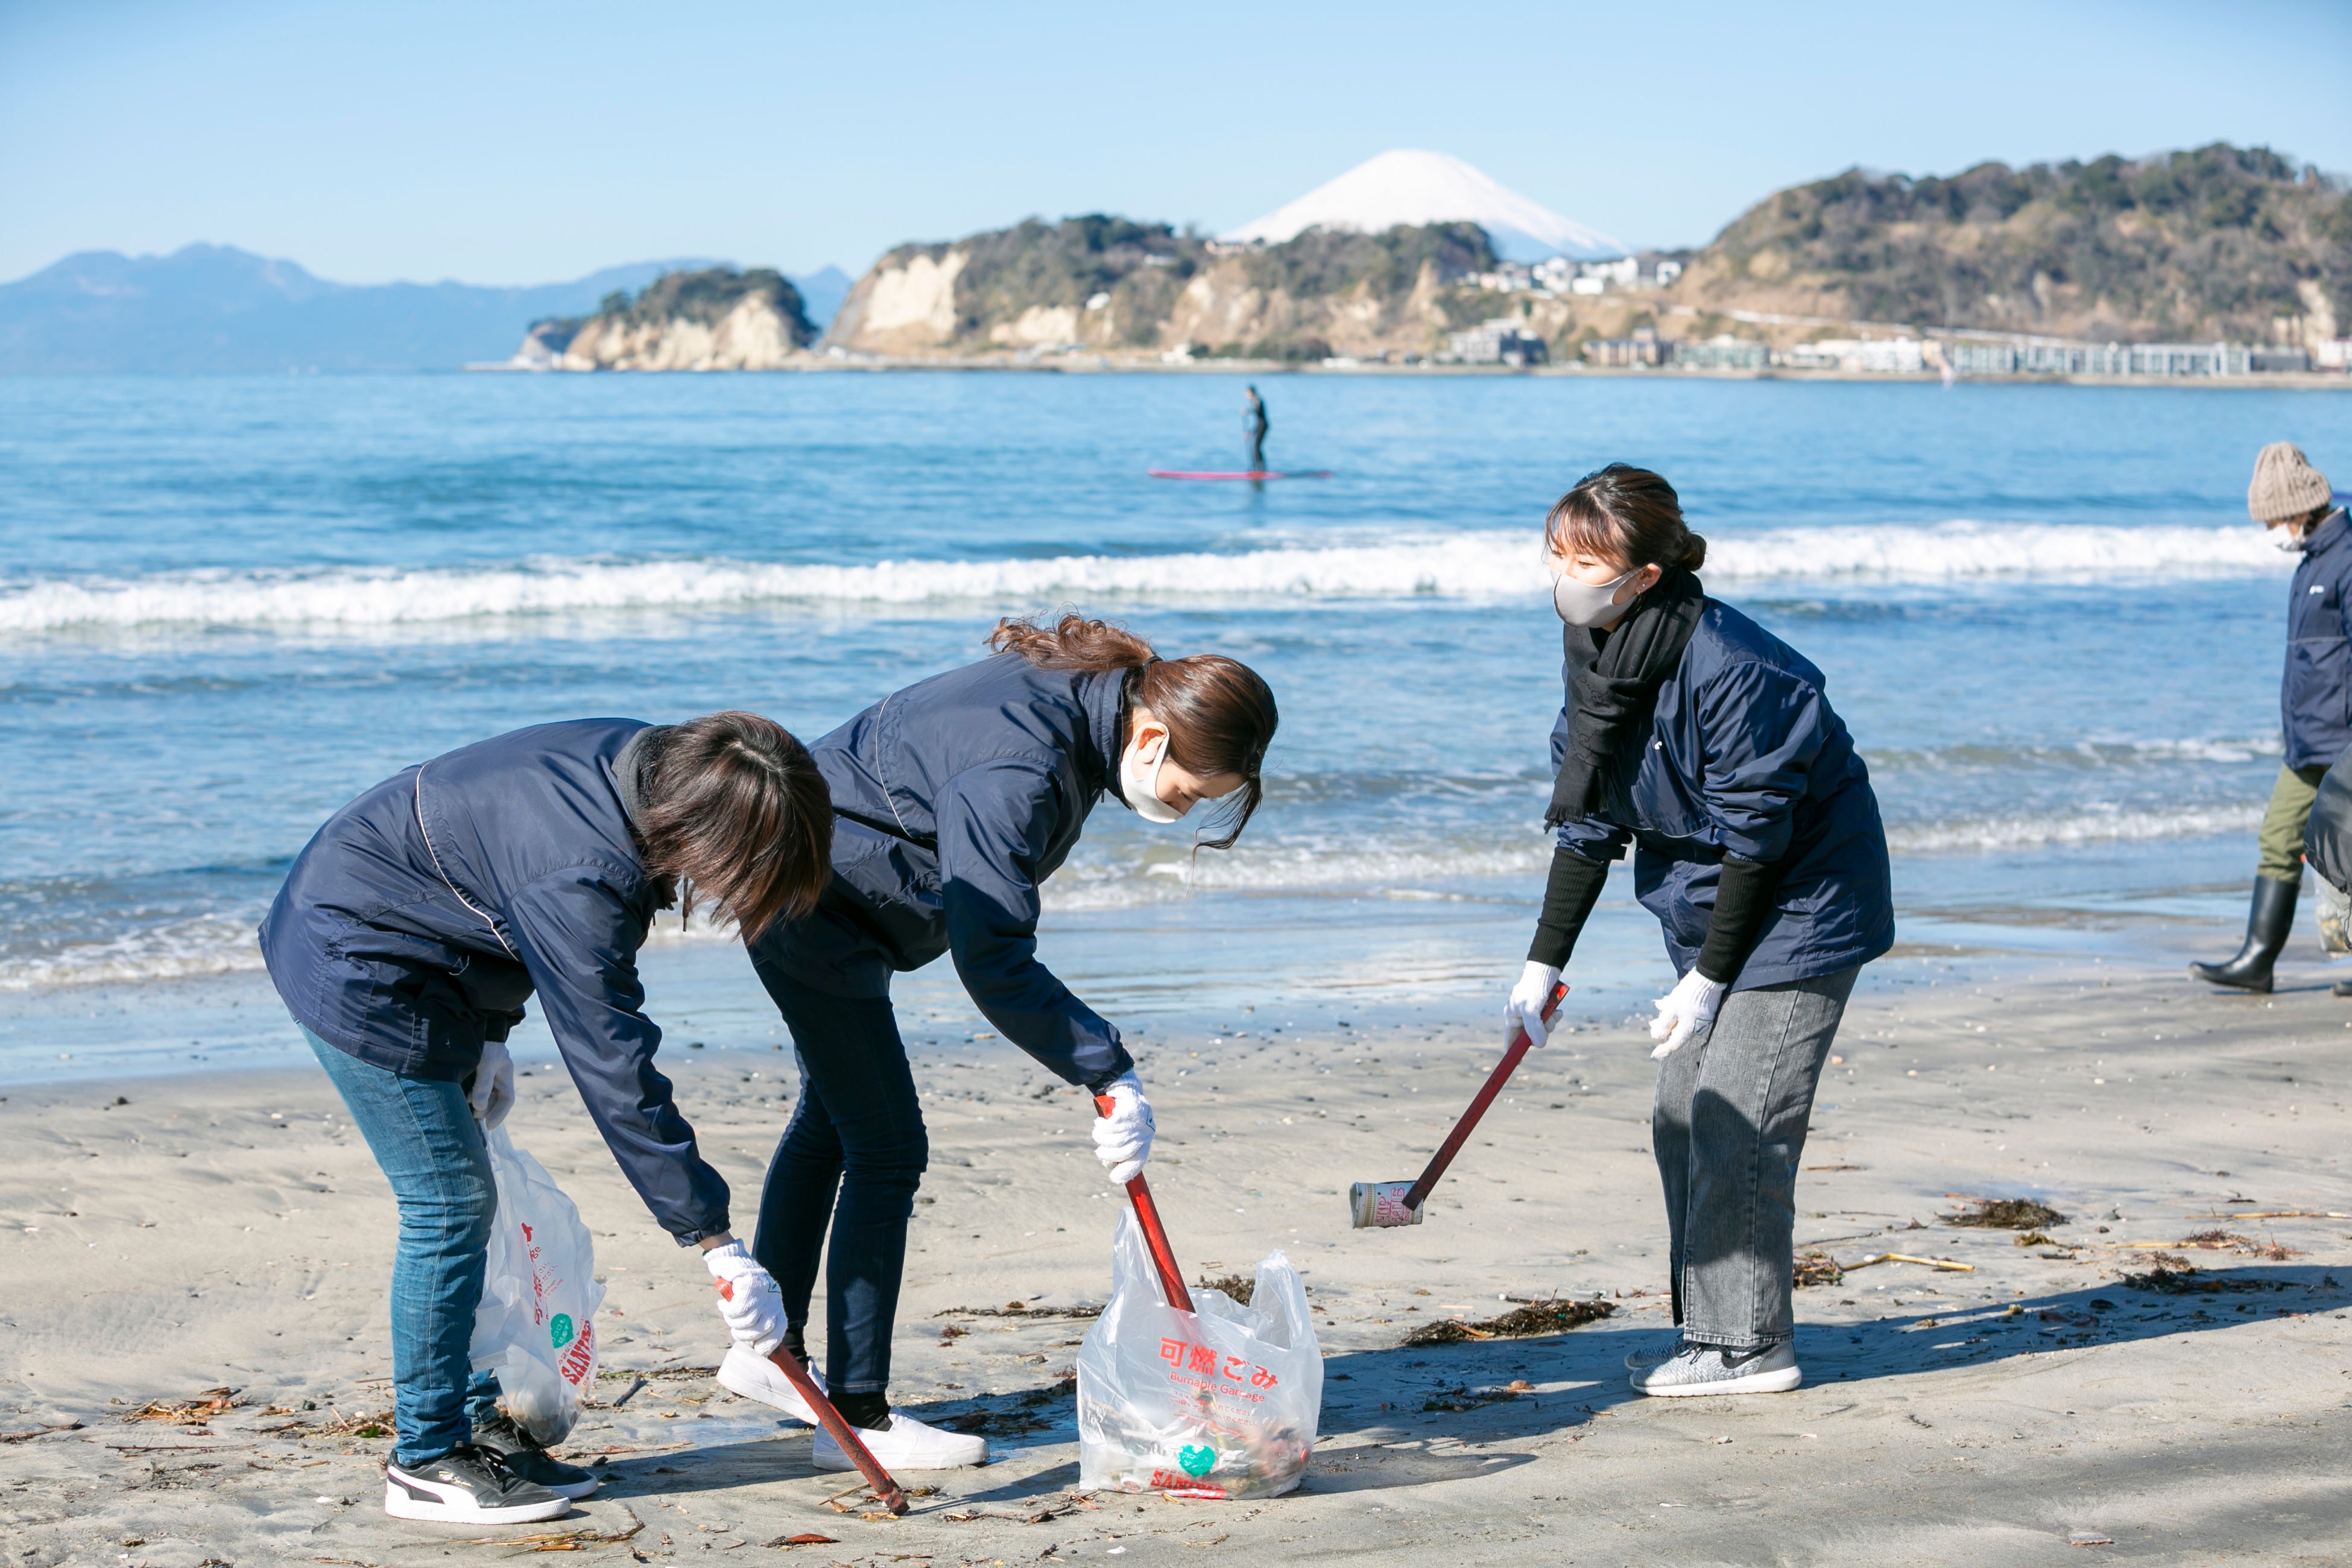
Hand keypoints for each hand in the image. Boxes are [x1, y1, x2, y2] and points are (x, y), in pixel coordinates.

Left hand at [467, 1038, 514, 1128]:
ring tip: (468, 1111)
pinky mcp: (476, 1071)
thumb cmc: (485, 1044)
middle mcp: (498, 1076)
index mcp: (505, 1075)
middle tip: (475, 1118)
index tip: (489, 1126)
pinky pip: (476, 1088)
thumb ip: (483, 1085)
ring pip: (485, 1095)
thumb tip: (479, 1107)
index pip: (507, 1100)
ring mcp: (487, 1073)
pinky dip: (471, 1095)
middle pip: (495, 1099)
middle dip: (487, 1111)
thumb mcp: (486, 1064)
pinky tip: (464, 1098)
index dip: (500, 1114)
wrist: (476, 1024)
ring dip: (478, 1104)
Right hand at [704, 1239, 788, 1356]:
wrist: (734, 1260)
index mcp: (776, 1305)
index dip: (768, 1344)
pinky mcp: (748, 1286)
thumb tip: (755, 1346)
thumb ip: (758, 1319)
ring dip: (733, 1322)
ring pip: (747, 1322)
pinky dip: (727, 1311)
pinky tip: (722, 1304)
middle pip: (761, 1330)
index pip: (778, 1331)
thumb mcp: (757, 1301)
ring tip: (728, 1314)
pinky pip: (735, 1310)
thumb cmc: (744, 1286)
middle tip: (734, 1329)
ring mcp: (761, 1293)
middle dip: (744, 1336)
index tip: (757, 1351)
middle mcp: (772, 1299)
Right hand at [1091, 1072, 1154, 1184]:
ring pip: (1115, 1140)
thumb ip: (1119, 1149)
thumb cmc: (1126, 1118)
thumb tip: (1110, 1164)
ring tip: (1098, 1131)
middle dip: (1107, 1154)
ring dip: (1101, 1138)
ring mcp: (1137, 1124)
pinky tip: (1100, 1122)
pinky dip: (1101, 1126)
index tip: (1113, 1178)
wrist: (1129, 1092)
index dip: (1126, 1172)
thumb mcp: (1126, 1135)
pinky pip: (1110, 1126)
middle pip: (1123, 1153)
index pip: (1137, 1162)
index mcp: (1144, 1142)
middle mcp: (1143, 1134)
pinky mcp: (1128, 1112)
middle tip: (1099, 1151)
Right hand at [1505, 961, 1562, 1047]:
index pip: (1510, 1040)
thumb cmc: (1534, 988)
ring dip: (1550, 1023)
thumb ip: (1534, 1028)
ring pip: (1542, 1028)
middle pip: (1530, 1036)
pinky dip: (1554, 1017)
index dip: (1514, 1052)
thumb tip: (1540, 1046)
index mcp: (1511, 1016)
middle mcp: (1520, 1016)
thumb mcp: (1532, 1010)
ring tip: (1554, 1013)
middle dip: (1541, 1032)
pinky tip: (1558, 1010)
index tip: (1518, 1064)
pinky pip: (1549, 1019)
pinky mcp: (1542, 1008)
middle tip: (1547, 1025)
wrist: (1545, 969)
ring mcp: (1532, 1012)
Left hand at [1647, 970, 1726, 1059]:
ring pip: (1680, 1021)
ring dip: (1668, 1015)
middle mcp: (1696, 1027)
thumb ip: (1663, 1024)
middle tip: (1652, 1023)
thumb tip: (1656, 1037)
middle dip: (1663, 1027)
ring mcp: (1701, 1019)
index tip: (1653, 1054)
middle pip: (1676, 1032)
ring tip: (1659, 1006)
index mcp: (1688, 1029)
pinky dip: (1676, 1009)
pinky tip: (1668, 1001)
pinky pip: (1686, 1014)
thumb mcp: (1671, 1009)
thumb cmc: (1688, 995)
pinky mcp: (1703, 1010)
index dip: (1663, 1050)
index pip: (1674, 1045)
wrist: (1707, 979)